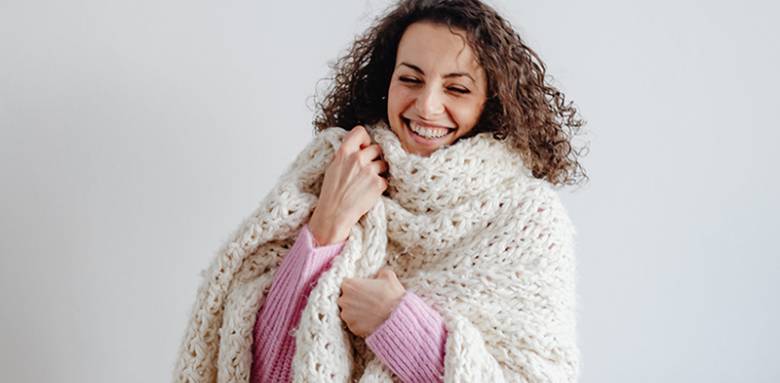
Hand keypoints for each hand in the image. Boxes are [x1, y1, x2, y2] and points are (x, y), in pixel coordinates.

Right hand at [309, 125, 387, 245]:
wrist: (334, 214)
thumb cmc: (332, 193)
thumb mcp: (333, 167)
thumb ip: (346, 155)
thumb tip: (360, 147)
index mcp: (344, 152)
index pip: (360, 131)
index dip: (365, 139)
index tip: (365, 147)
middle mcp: (357, 158)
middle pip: (376, 148)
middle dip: (374, 157)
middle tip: (367, 170)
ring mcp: (369, 170)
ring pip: (383, 163)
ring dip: (379, 171)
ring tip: (367, 183)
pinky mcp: (378, 183)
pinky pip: (385, 179)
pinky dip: (380, 185)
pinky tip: (369, 192)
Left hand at [338, 266, 405, 337]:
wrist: (396, 318)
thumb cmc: (391, 295)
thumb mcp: (388, 276)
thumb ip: (380, 273)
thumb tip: (379, 274)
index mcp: (349, 285)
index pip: (347, 284)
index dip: (356, 287)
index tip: (363, 290)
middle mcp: (344, 300)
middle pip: (345, 298)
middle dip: (354, 299)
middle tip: (368, 301)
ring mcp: (346, 315)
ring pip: (348, 312)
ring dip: (356, 312)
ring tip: (370, 312)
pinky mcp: (352, 327)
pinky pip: (354, 324)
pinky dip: (360, 323)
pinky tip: (371, 321)